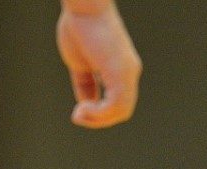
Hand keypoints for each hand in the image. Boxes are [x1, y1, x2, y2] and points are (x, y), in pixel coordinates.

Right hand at [56, 0, 141, 128]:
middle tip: (77, 116)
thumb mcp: (80, 63)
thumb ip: (86, 84)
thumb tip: (86, 105)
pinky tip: (83, 108)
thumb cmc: (79, 26)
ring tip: (79, 114)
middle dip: (98, 120)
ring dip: (98, 119)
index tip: (78, 111)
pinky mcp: (121, 72)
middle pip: (121, 111)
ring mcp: (128, 72)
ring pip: (121, 111)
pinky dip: (99, 113)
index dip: (99, 114)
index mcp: (121, 70)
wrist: (83, 6)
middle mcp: (129, 72)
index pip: (117, 102)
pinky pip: (116, 105)